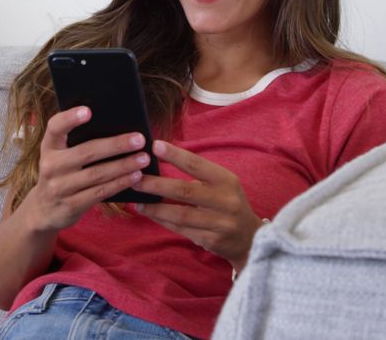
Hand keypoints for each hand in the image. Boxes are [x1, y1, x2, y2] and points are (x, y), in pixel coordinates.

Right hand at [20, 106, 151, 233]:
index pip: (55, 127)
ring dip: (123, 165)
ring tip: (143, 158)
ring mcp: (60, 187)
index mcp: (49, 147)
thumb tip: (116, 126)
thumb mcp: (60, 156)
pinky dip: (120, 183)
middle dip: (116, 145)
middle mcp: (51, 165)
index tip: (89, 111)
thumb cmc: (60, 174)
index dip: (70, 118)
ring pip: (97, 174)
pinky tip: (135, 176)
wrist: (43, 210)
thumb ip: (77, 142)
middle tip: (139, 139)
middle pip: (86, 152)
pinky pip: (100, 192)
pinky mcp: (71, 205)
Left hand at [132, 141, 264, 271]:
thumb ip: (197, 176)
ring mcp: (220, 223)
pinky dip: (163, 221)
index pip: (197, 165)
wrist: (250, 238)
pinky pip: (182, 230)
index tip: (154, 146)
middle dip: (156, 185)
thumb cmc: (228, 203)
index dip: (175, 155)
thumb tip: (160, 164)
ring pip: (180, 215)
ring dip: (155, 208)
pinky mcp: (212, 240)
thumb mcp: (222, 184)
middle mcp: (225, 201)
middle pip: (185, 191)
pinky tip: (151, 214)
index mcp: (227, 180)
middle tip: (135, 179)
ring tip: (138, 202)